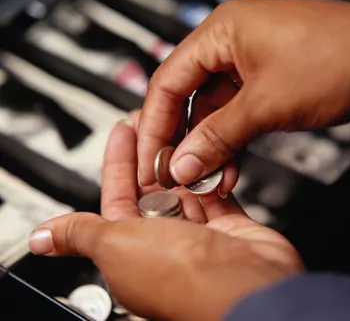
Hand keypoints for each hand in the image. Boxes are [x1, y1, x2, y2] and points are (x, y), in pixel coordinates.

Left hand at [29, 112, 303, 320]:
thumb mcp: (116, 246)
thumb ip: (80, 234)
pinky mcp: (227, 225)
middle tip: (154, 122)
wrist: (246, 289)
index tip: (123, 130)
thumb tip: (41, 238)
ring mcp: (197, 232)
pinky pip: (214, 191)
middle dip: (152, 154)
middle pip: (153, 186)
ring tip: (181, 132)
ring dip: (182, 161)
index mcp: (129, 248)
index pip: (118, 194)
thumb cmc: (181, 277)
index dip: (119, 160)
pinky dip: (212, 175)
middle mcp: (163, 241)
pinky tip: (208, 158)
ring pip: (185, 186)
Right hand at [137, 0, 349, 186]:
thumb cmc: (341, 56)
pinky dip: (228, 140)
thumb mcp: (266, 104)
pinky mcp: (263, 81)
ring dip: (207, 145)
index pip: (167, 82)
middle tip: (173, 172)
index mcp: (219, 33)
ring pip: (210, 110)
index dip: (154, 124)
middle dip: (179, 138)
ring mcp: (246, 63)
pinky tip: (227, 165)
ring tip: (204, 176)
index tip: (150, 158)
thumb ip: (218, 136)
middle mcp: (228, 44)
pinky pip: (233, 113)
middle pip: (185, 96)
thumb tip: (183, 163)